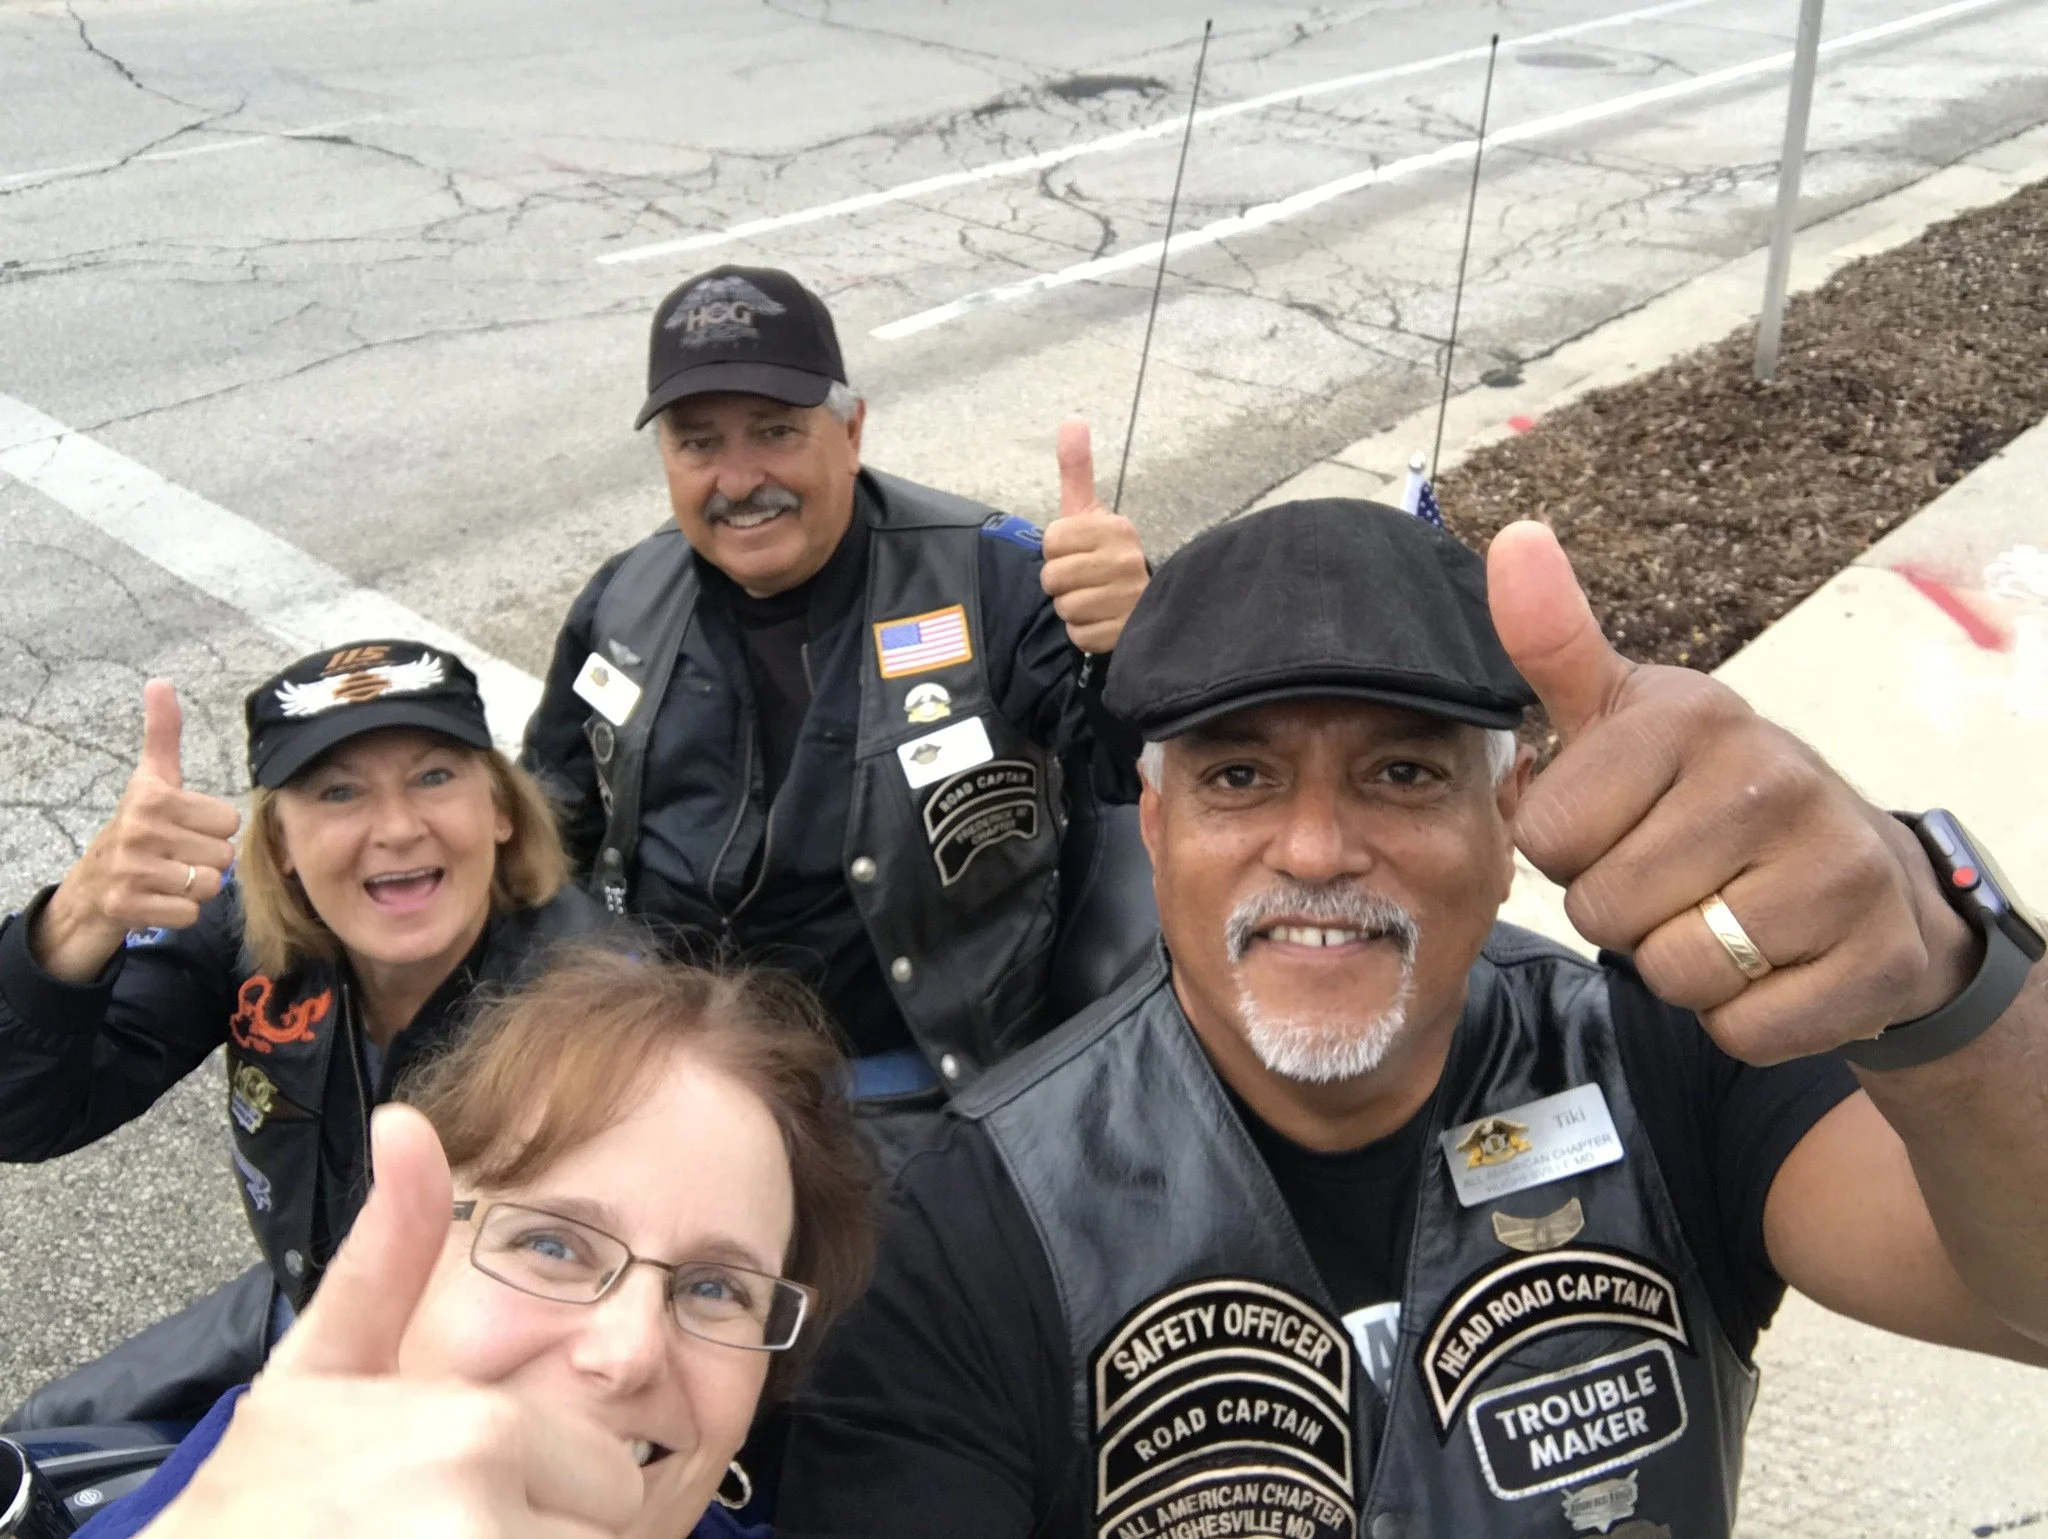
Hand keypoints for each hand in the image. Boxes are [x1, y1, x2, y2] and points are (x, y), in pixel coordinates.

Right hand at [32, 680, 241, 981]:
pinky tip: (160, 899)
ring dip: (196, 887)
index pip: (229, 820)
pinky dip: (182, 911)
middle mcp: (140, 831)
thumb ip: (163, 734)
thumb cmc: (137, 828)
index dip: (213, 828)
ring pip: (210, 886)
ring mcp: (132, 870)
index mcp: (154, 798)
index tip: (185, 827)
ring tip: (170, 876)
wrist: (92, 886)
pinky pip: (191, 913)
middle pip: (224, 856)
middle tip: (177, 856)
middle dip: (207, 860)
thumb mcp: (151, 779)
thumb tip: (160, 682)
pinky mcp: (128, 906)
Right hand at [145, 1106, 644, 1538]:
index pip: (609, 1478)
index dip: (550, 1491)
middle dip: (541, 1536)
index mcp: (477, 1435)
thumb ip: (390, 1247)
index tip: (466, 1494)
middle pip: (599, 1537)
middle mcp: (483, 1518)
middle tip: (447, 1531)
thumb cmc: (264, 1488)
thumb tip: (407, 1120)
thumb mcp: (326, 1364)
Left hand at [1040, 419, 1148, 654]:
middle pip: (1053, 577)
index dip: (1056, 550)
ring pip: (1066, 607)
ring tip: (1095, 601)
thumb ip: (1077, 470)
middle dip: (1061, 583)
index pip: (1052, 540)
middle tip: (1084, 580)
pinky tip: (1102, 621)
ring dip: (1073, 609)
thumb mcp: (1090, 512)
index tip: (1077, 552)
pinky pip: (1079, 635)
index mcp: (1116, 528)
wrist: (1146, 605)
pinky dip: (1085, 633)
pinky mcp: (1127, 632)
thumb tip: (1072, 419)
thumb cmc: (1106, 555)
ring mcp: (1129, 598)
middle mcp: (1127, 560)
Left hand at [1487, 521, 1977, 1063]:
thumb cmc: (1710, 798)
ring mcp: (1835, 870)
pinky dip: (1743, 1018)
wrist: (1869, 882)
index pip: (1550, 836)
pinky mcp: (1872, 961)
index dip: (1573, 851)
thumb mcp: (1625, 717)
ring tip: (1724, 918)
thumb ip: (1555, 643)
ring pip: (1671, 974)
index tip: (1627, 824)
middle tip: (1680, 879)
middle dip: (1625, 915)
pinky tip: (1775, 966)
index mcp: (1692, 717)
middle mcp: (1772, 778)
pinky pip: (1740, 1029)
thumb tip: (1515, 539)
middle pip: (1603, 912)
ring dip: (1681, 969)